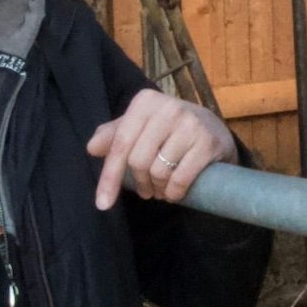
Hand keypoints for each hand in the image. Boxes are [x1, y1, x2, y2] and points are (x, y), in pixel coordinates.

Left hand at [86, 89, 237, 209]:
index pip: (120, 144)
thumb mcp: (140, 126)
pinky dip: (174, 193)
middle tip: (147, 190)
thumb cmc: (168, 130)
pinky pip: (180, 178)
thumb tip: (92, 148)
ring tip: (162, 189)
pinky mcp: (207, 142)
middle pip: (138, 161)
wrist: (214, 129)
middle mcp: (168, 108)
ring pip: (159, 171)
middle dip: (141, 183)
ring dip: (158, 189)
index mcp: (145, 102)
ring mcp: (190, 124)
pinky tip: (174, 193)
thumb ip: (114, 135)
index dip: (109, 177)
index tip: (102, 204)